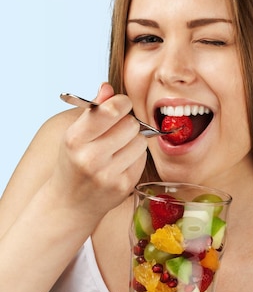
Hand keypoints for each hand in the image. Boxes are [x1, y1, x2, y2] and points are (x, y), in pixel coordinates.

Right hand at [49, 82, 146, 217]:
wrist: (70, 203)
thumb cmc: (73, 162)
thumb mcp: (75, 134)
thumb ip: (94, 110)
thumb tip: (109, 87)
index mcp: (74, 139)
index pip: (111, 110)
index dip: (121, 103)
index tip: (120, 105)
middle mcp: (90, 158)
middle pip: (131, 124)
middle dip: (128, 123)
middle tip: (117, 130)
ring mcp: (108, 174)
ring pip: (140, 141)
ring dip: (133, 140)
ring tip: (117, 148)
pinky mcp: (124, 186)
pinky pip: (143, 159)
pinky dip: (135, 157)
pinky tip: (121, 163)